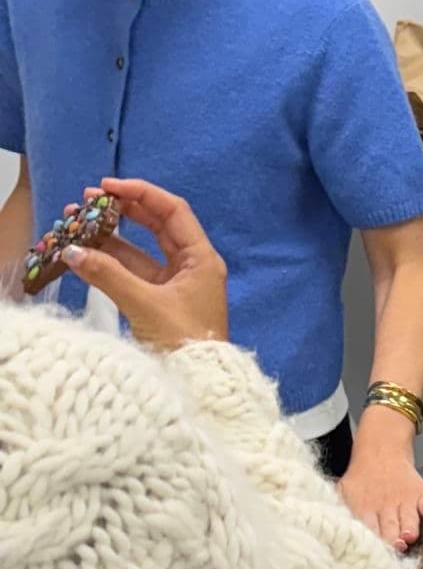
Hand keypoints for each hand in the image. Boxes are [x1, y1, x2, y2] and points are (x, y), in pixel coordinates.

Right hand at [61, 179, 227, 349]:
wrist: (200, 381)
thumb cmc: (185, 341)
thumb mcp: (145, 305)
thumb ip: (109, 276)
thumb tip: (74, 251)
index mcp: (201, 258)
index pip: (173, 212)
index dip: (142, 194)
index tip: (109, 186)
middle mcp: (192, 265)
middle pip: (158, 225)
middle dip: (124, 210)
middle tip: (89, 199)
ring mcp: (177, 282)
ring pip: (142, 249)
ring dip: (111, 235)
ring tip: (78, 221)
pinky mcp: (161, 299)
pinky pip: (134, 272)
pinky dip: (111, 262)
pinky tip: (85, 252)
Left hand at [339, 407, 422, 551]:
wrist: (381, 449)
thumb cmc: (361, 477)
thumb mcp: (342, 490)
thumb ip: (333, 507)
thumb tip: (315, 527)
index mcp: (363, 507)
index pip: (365, 528)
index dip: (368, 541)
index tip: (368, 554)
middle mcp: (385, 505)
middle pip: (389, 526)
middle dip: (391, 539)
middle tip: (392, 548)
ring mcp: (404, 499)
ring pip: (408, 517)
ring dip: (409, 527)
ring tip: (409, 536)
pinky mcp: (420, 492)